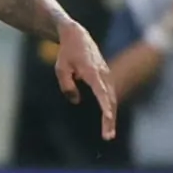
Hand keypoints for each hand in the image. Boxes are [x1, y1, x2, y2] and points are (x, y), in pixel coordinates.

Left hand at [54, 19, 116, 140]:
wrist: (77, 36)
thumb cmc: (67, 53)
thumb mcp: (60, 68)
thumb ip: (66, 85)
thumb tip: (75, 100)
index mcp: (92, 71)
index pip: (100, 91)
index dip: (104, 104)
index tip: (108, 116)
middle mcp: (103, 74)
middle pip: (110, 100)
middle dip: (109, 119)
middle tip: (107, 136)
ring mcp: (107, 75)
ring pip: (112, 99)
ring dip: (111, 118)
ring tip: (107, 134)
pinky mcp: (106, 77)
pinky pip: (110, 96)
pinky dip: (110, 109)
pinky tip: (107, 122)